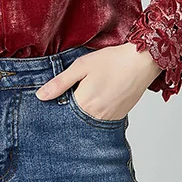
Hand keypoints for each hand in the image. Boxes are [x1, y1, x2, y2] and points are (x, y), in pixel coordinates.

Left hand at [34, 43, 162, 120]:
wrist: (141, 62)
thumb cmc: (111, 61)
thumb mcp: (81, 66)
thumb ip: (60, 83)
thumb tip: (40, 96)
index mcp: (84, 104)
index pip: (62, 112)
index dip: (57, 104)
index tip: (54, 97)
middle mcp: (96, 117)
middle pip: (75, 119)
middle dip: (69, 109)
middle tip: (74, 91)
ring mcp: (109, 119)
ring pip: (88, 120)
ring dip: (83, 111)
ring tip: (88, 92)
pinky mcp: (119, 117)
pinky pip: (102, 120)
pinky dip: (96, 112)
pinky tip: (99, 96)